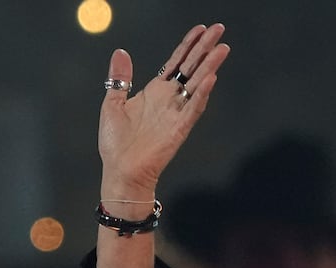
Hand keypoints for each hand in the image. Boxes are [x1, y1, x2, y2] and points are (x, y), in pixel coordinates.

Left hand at [97, 24, 229, 200]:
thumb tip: (120, 52)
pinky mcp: (179, 128)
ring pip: (197, 84)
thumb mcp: (113, 103)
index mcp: (155, 92)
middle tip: (219, 29)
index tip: (200, 29)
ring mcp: (176, 113)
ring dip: (210, 66)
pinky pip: (193, 109)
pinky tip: (210, 79)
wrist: (120, 171)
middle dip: (205, 48)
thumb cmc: (116, 144)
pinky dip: (201, 94)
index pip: (176, 62)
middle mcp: (169, 99)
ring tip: (222, 48)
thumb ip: (120, 78)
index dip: (188, 45)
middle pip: (191, 67)